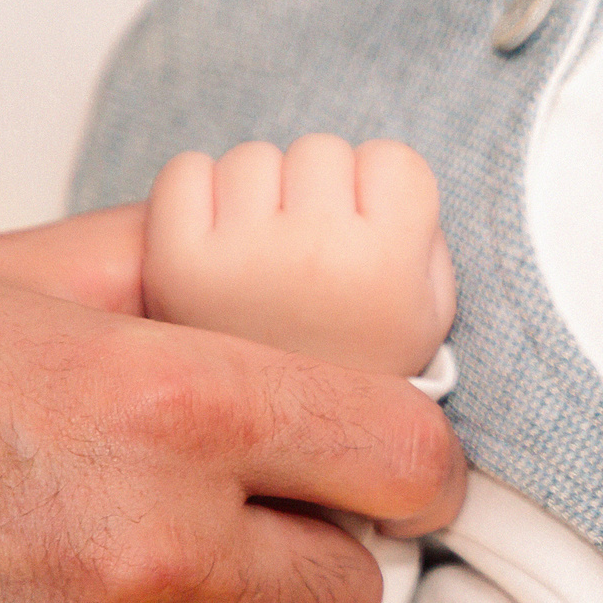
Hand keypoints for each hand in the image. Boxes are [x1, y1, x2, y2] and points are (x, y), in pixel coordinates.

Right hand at [0, 203, 464, 602]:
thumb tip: (279, 255)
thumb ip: (165, 266)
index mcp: (176, 406)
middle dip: (300, 576)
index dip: (405, 466)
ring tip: (58, 595)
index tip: (387, 474)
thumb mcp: (1, 278)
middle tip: (220, 544)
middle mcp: (156, 555)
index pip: (405, 457)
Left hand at [146, 136, 456, 380]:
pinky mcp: (175, 262)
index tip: (371, 239)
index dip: (382, 196)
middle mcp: (317, 259)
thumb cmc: (351, 360)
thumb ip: (422, 235)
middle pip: (322, 151)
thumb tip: (373, 171)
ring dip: (259, 194)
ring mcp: (242, 260)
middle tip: (313, 256)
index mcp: (388, 270)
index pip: (393, 161)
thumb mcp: (428, 314)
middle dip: (319, 192)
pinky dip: (197, 195)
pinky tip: (217, 247)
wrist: (267, 451)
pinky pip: (186, 170)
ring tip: (265, 258)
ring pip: (254, 157)